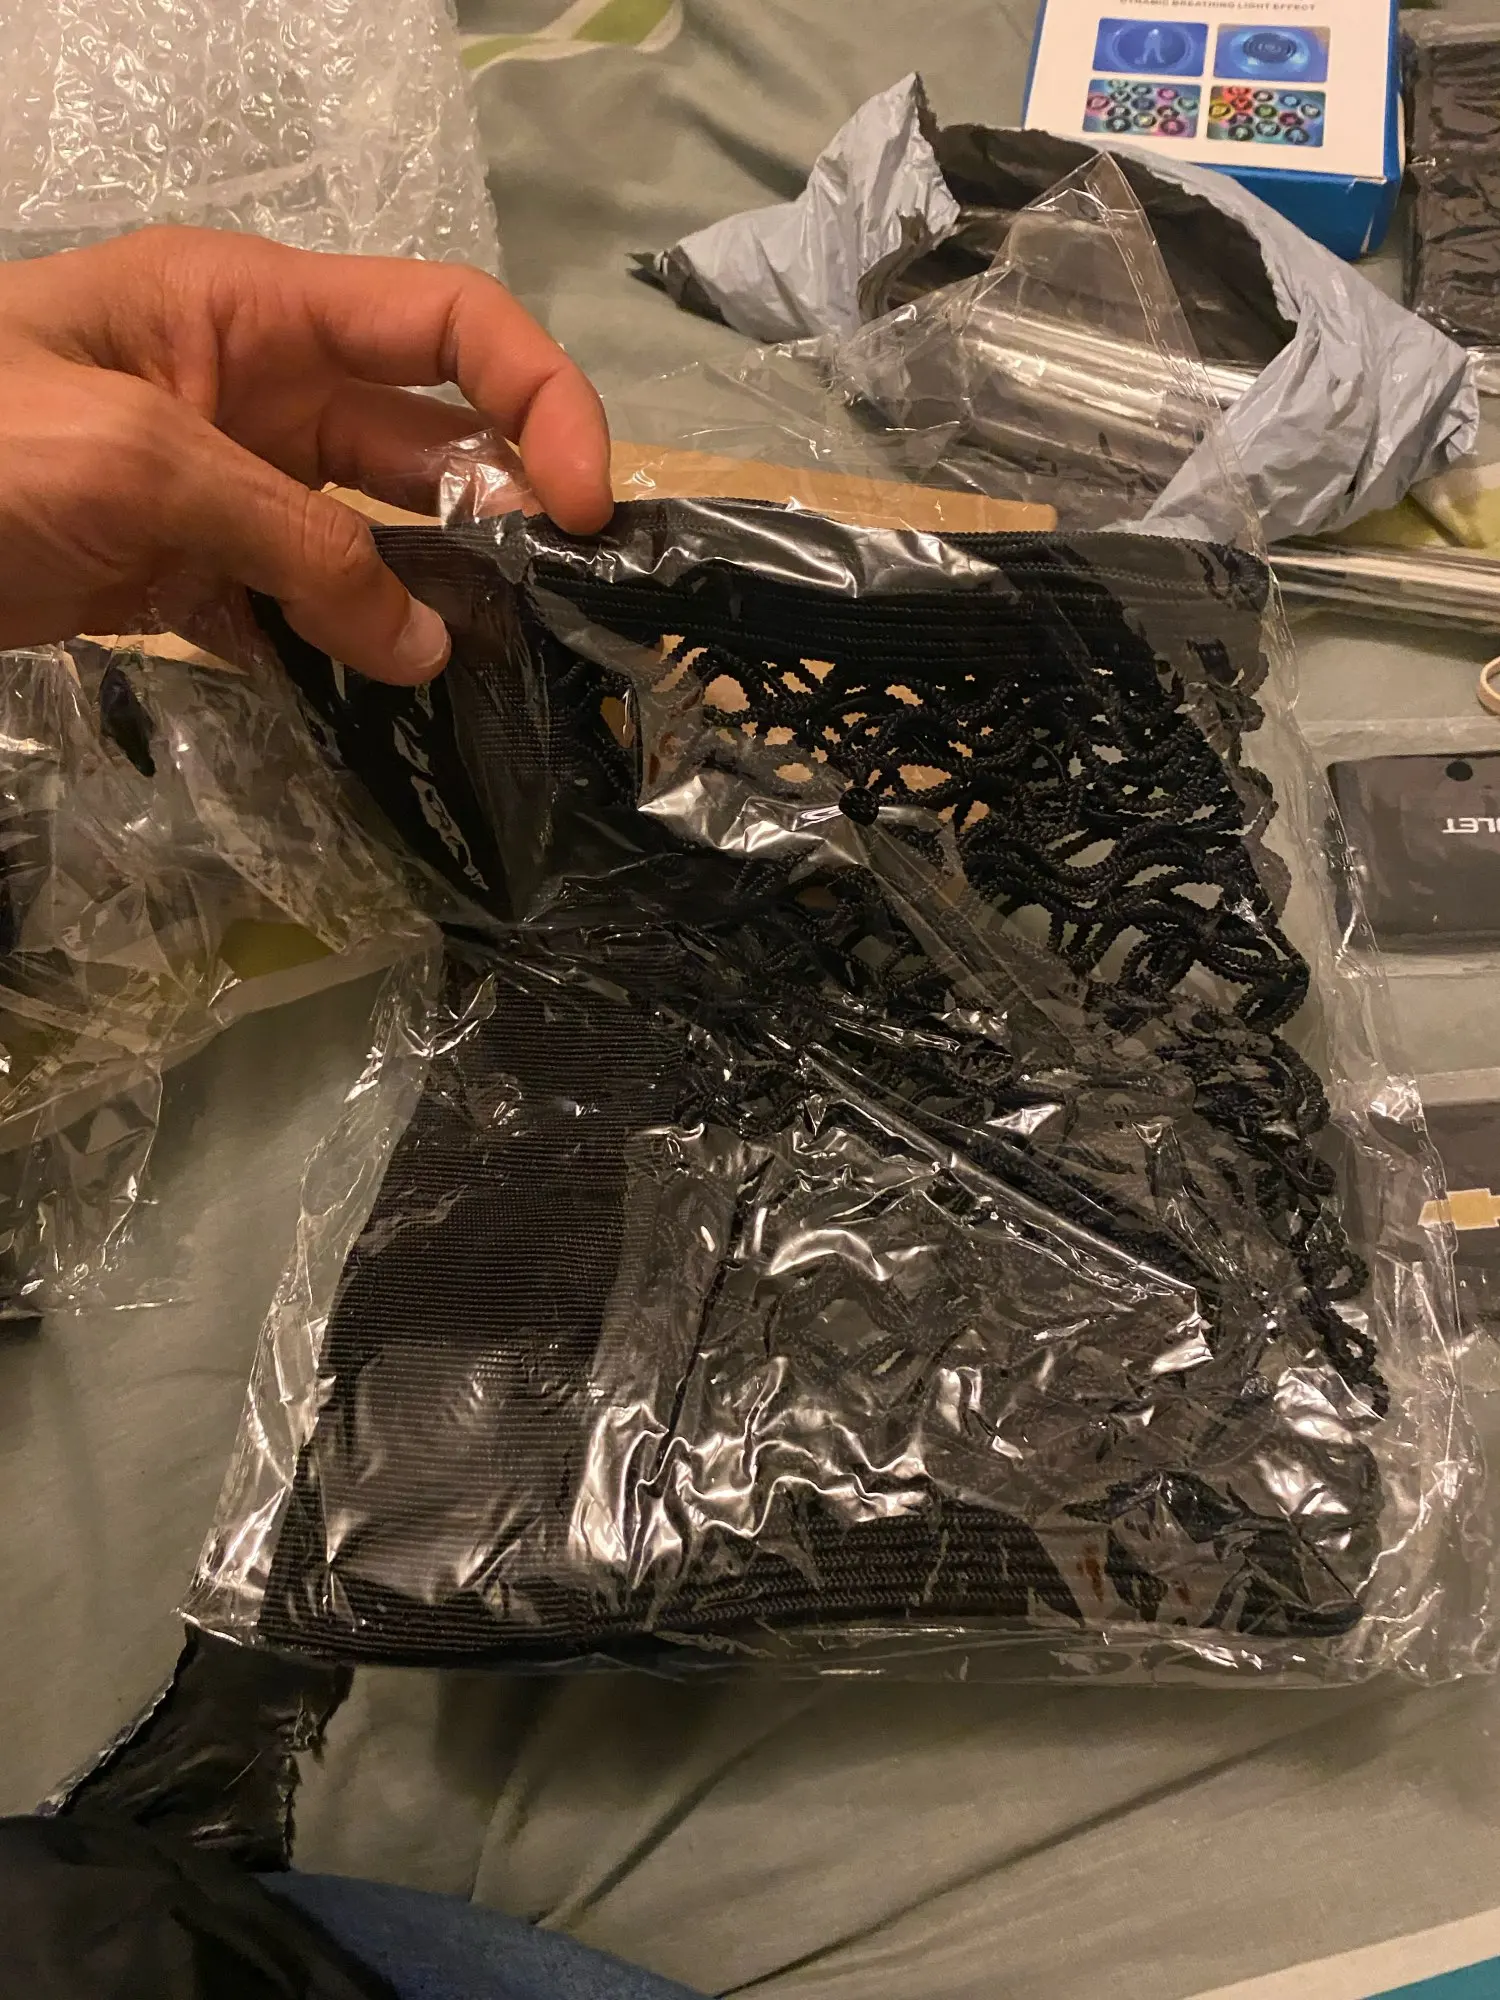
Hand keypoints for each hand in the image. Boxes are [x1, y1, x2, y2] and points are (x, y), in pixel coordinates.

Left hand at [0, 228, 611, 681]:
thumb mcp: (144, 464)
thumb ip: (300, 545)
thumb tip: (430, 649)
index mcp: (256, 310)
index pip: (448, 323)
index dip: (540, 399)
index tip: (588, 506)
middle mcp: (261, 389)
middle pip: (428, 439)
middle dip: (503, 515)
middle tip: (559, 616)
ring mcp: (228, 486)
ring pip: (372, 538)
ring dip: (431, 602)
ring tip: (490, 678)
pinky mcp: (190, 573)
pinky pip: (302, 608)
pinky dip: (346, 655)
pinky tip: (386, 709)